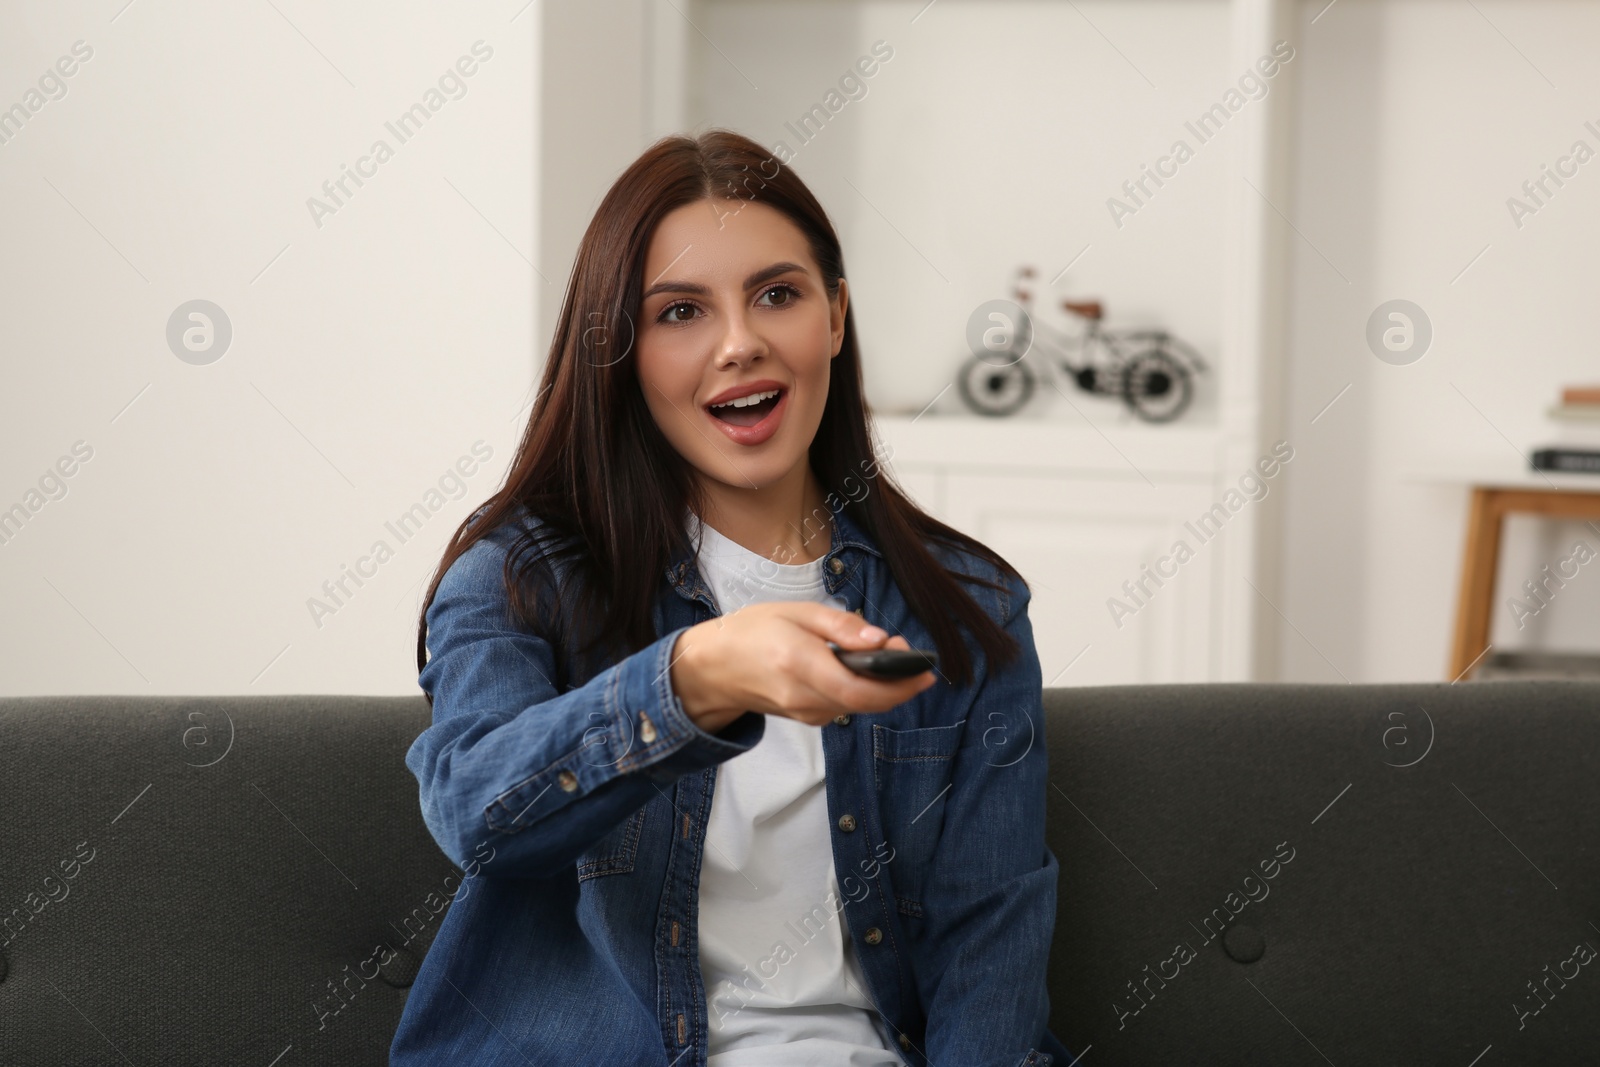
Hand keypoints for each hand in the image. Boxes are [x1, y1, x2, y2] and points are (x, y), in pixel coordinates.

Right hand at [669, 601, 936, 732]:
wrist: (714, 667)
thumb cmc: (752, 632)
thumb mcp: (796, 612)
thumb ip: (841, 626)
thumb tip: (880, 640)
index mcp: (800, 663)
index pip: (859, 689)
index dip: (899, 685)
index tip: (925, 669)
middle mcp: (804, 696)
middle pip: (867, 703)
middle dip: (899, 685)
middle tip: (910, 656)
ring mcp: (805, 713)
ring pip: (859, 706)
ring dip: (881, 685)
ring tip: (886, 653)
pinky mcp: (807, 717)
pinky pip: (845, 706)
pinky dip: (862, 689)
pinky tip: (860, 667)